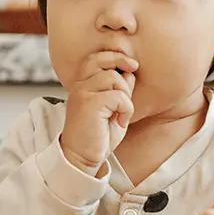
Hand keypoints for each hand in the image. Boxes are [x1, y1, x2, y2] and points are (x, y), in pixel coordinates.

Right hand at [60, 50, 137, 171]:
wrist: (82, 158)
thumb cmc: (99, 135)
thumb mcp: (113, 108)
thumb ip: (120, 89)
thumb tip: (130, 71)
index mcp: (82, 84)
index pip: (96, 58)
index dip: (115, 56)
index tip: (131, 66)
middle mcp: (79, 85)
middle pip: (102, 59)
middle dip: (121, 61)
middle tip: (134, 70)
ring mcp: (82, 93)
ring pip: (113, 78)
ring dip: (126, 94)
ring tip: (122, 111)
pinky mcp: (88, 104)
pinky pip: (118, 96)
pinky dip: (126, 109)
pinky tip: (121, 122)